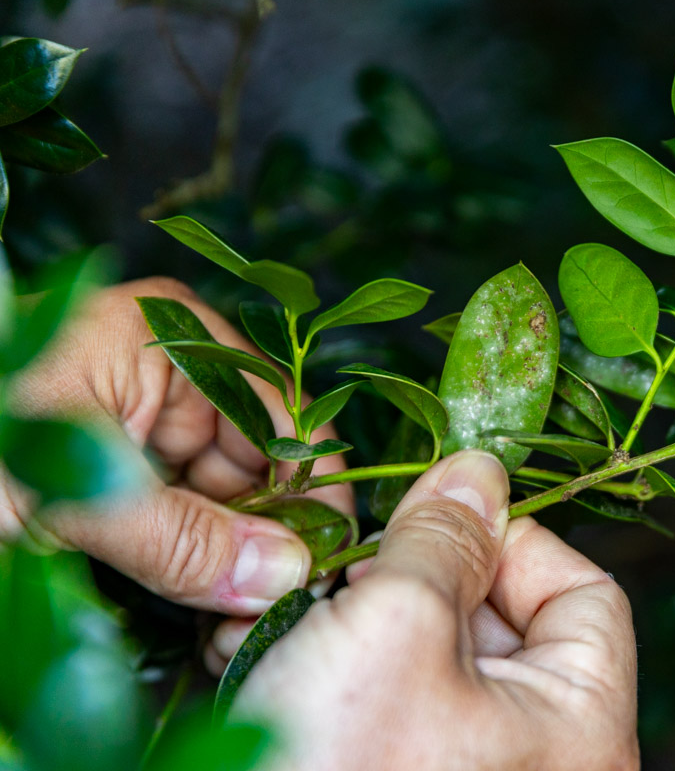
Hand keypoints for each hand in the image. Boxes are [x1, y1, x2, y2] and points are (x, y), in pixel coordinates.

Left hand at [0, 277, 352, 615]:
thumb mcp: (69, 496)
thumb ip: (181, 539)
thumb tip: (281, 577)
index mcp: (168, 338)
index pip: (281, 411)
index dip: (311, 486)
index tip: (327, 559)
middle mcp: (162, 371)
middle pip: (254, 457)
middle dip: (265, 532)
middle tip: (276, 607)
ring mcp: (132, 419)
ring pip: (216, 494)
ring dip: (228, 556)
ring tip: (237, 615)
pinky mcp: (107, 468)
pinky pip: (174, 514)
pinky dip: (188, 561)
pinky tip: (202, 602)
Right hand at [233, 450, 639, 769]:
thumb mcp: (396, 625)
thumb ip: (443, 537)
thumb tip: (478, 471)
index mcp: (581, 729)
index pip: (586, 594)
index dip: (511, 540)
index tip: (435, 518)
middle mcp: (544, 762)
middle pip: (507, 625)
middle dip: (421, 581)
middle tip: (351, 573)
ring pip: (438, 662)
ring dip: (368, 621)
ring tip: (301, 617)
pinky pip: (397, 707)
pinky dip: (346, 670)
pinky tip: (280, 660)